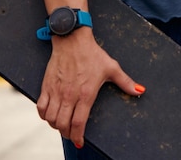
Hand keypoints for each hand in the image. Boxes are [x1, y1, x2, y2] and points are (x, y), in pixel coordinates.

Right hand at [36, 28, 144, 148]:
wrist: (73, 39)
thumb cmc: (93, 53)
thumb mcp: (111, 67)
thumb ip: (125, 82)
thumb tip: (140, 91)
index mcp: (86, 93)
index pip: (78, 123)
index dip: (78, 136)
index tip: (80, 141)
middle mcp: (70, 95)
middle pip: (63, 125)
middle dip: (67, 134)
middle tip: (71, 133)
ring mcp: (57, 91)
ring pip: (51, 119)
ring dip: (56, 126)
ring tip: (62, 125)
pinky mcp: (47, 85)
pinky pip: (41, 108)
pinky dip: (43, 115)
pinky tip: (50, 115)